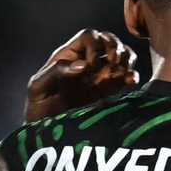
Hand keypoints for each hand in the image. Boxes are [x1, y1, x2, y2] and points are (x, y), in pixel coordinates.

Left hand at [24, 29, 138, 122]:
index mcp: (68, 55)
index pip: (88, 36)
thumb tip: (84, 65)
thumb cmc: (38, 108)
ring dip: (127, 58)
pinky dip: (132, 75)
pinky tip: (131, 81)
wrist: (49, 134)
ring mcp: (100, 75)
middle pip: (107, 40)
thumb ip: (57, 71)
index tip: (92, 65)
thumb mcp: (38, 87)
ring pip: (120, 54)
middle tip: (114, 62)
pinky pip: (126, 76)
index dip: (95, 45)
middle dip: (115, 47)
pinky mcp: (110, 90)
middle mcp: (86, 61)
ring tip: (124, 70)